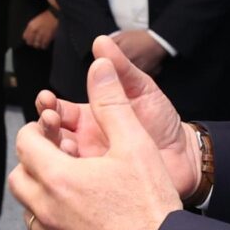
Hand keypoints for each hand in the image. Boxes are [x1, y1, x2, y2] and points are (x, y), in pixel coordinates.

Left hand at [8, 55, 184, 229]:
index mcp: (57, 177)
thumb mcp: (135, 144)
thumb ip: (112, 103)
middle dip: (35, 165)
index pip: (25, 143)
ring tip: (77, 195)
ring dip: (45, 201)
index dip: (38, 132)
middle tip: (62, 161)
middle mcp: (45, 211)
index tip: (55, 133)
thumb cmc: (150, 206)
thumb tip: (99, 65)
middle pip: (20, 179)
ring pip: (32, 215)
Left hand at [21, 9, 59, 49]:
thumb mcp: (34, 21)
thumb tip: (26, 37)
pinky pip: (44, 45)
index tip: (30, 39)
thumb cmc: (44, 18)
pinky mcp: (48, 37)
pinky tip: (45, 43)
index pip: (25, 37)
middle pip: (30, 42)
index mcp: (31, 26)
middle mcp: (35, 30)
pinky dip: (44, 45)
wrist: (53, 16)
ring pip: (37, 45)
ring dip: (38, 45)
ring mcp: (41, 34)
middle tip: (35, 42)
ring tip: (40, 43)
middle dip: (32, 43)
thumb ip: (29, 29)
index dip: (28, 39)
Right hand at [31, 36, 198, 197]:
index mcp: (89, 116)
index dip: (47, 104)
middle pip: (50, 135)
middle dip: (44, 126)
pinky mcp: (99, 188)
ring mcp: (89, 166)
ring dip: (53, 151)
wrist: (185, 157)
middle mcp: (84, 140)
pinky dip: (69, 176)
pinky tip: (74, 169)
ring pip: (57, 160)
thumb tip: (100, 42)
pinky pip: (76, 184)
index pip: (56, 110)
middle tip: (50, 120)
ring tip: (65, 144)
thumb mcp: (141, 89)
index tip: (46, 99)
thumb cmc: (163, 121)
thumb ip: (121, 68)